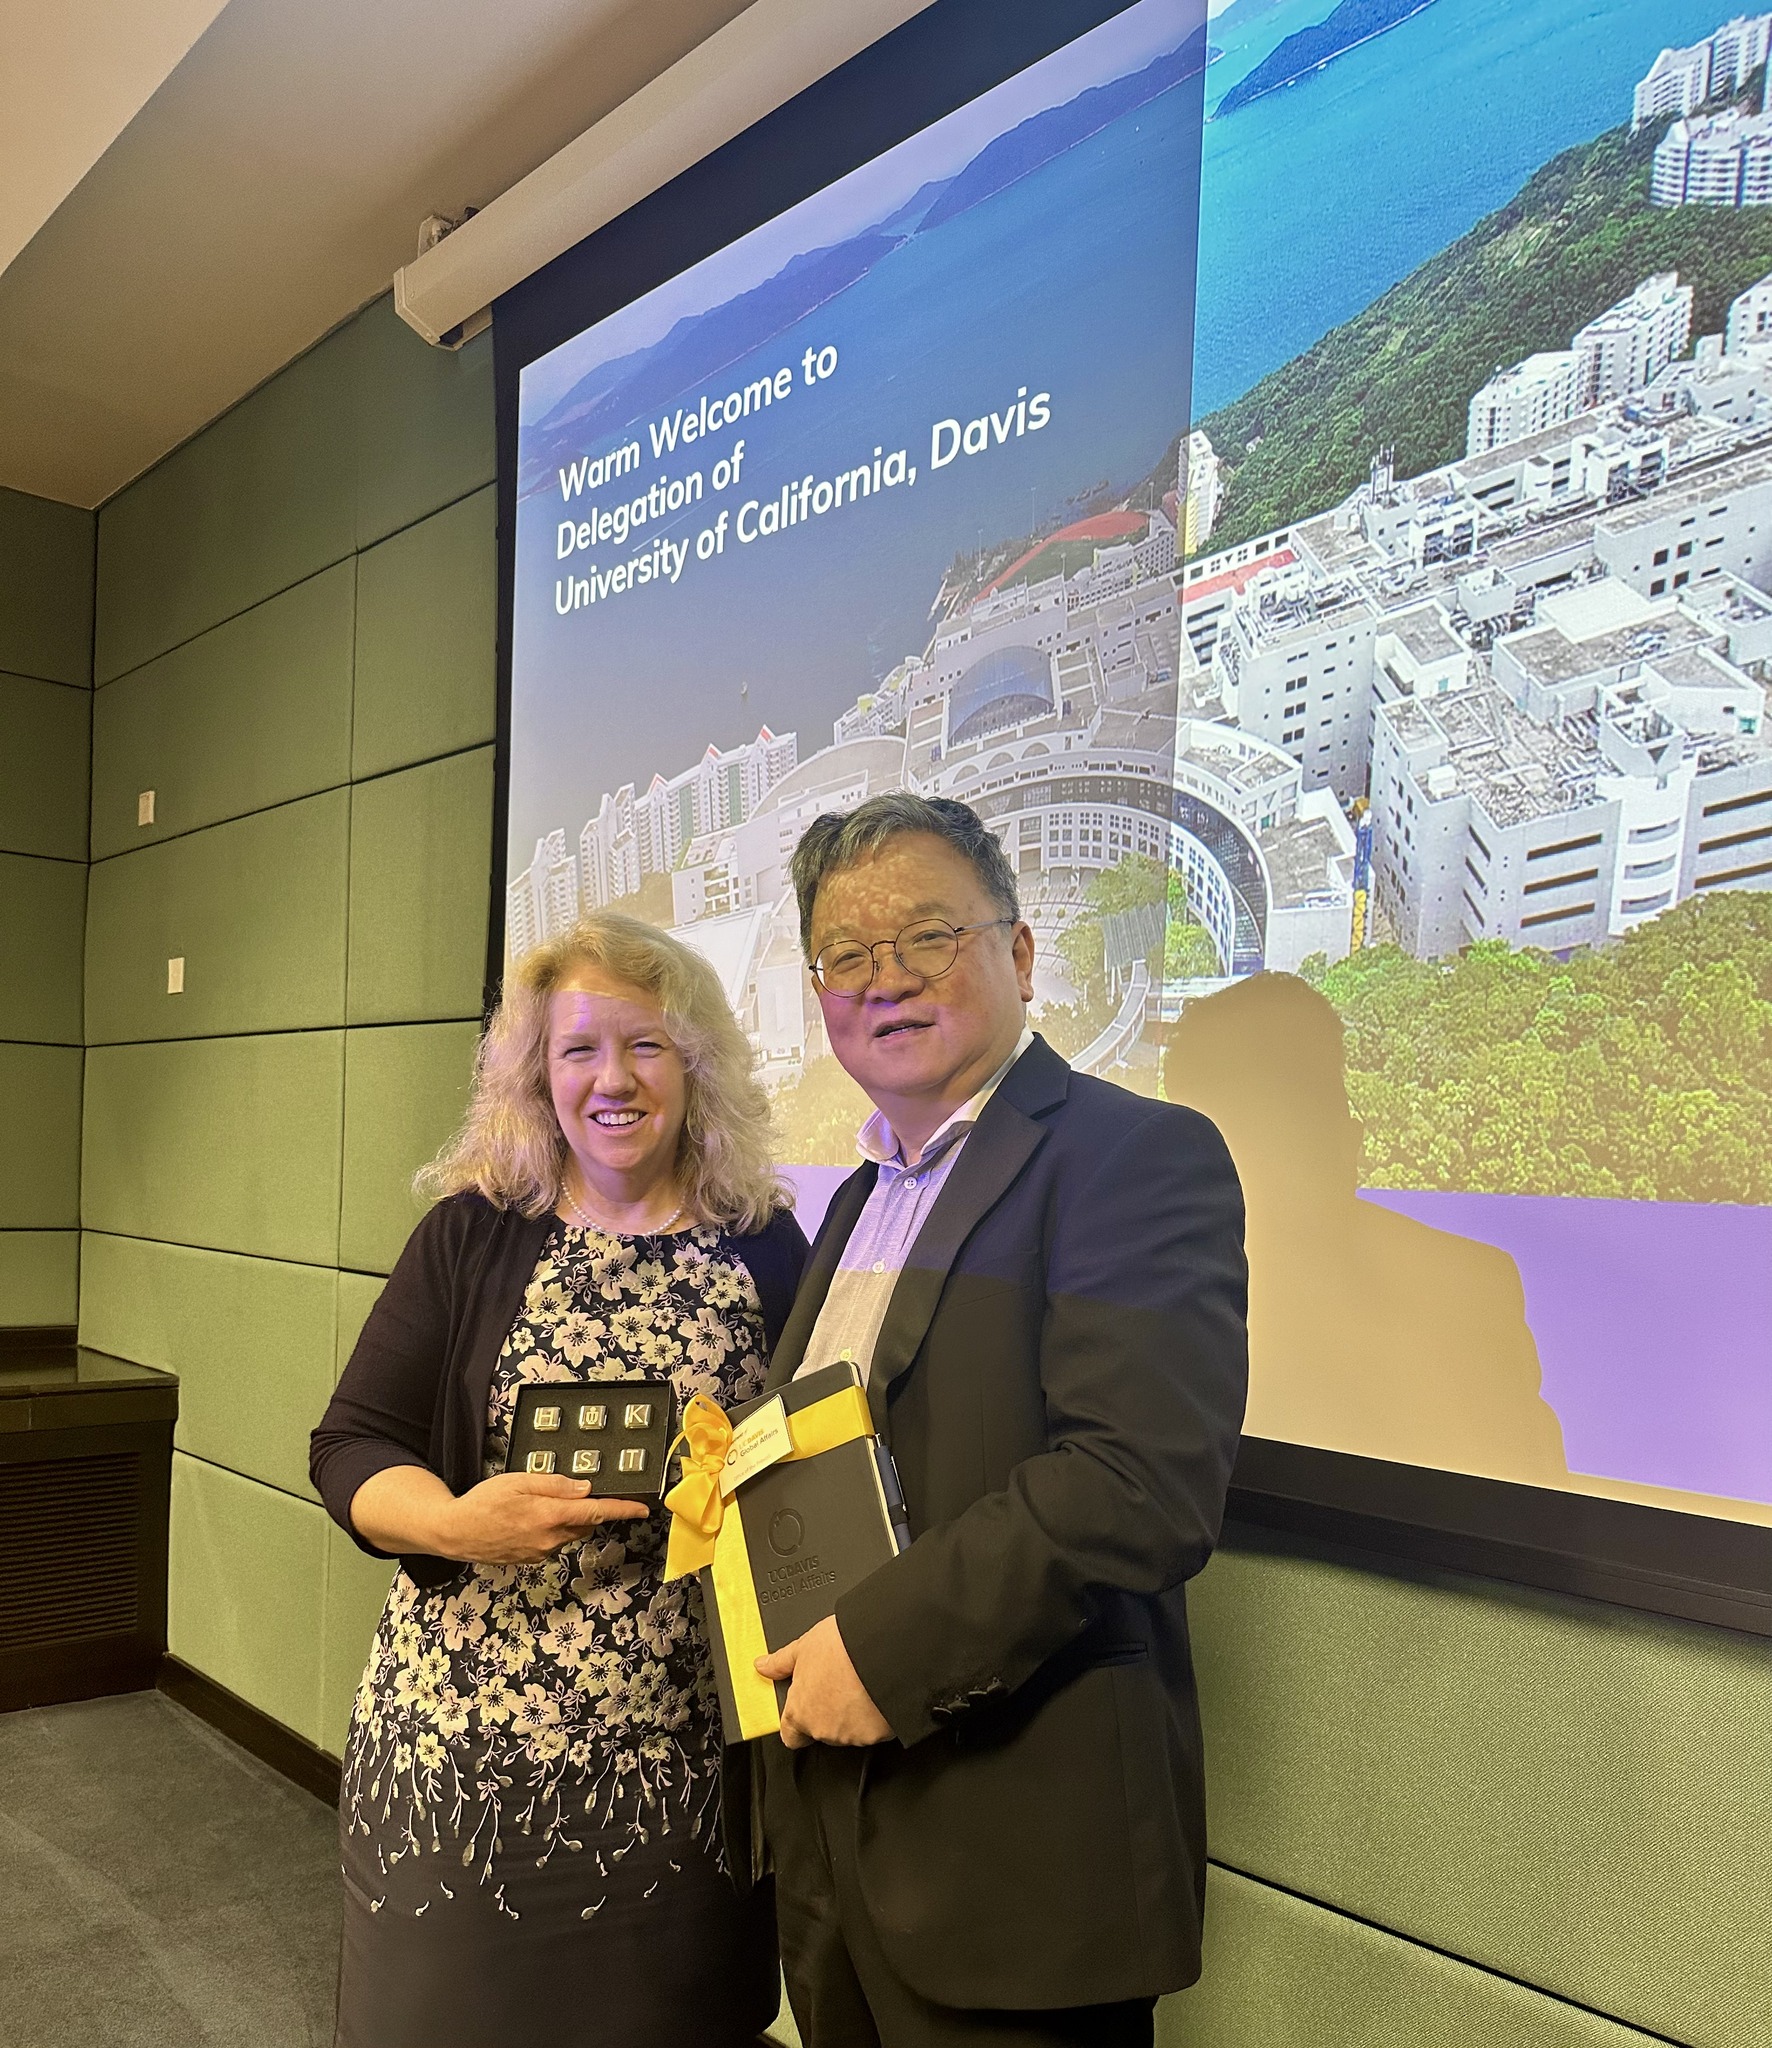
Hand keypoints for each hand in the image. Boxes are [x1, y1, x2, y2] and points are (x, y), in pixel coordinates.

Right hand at [441, 1471, 647, 1563]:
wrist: (455, 1533)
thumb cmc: (483, 1503)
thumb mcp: (518, 1481)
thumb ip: (555, 1484)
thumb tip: (585, 1488)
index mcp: (550, 1515)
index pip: (597, 1511)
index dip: (623, 1509)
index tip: (643, 1508)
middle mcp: (550, 1539)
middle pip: (586, 1522)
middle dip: (589, 1508)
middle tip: (572, 1492)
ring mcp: (541, 1552)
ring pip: (570, 1532)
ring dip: (569, 1518)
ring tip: (540, 1504)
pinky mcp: (532, 1559)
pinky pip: (553, 1542)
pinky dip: (552, 1529)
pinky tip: (529, 1520)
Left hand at [756, 1615, 892, 1748]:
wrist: (880, 1649)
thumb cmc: (841, 1647)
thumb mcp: (804, 1646)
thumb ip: (780, 1662)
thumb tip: (762, 1666)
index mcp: (799, 1711)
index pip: (790, 1735)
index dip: (796, 1723)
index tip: (804, 1707)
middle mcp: (822, 1729)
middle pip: (821, 1729)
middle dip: (829, 1711)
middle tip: (839, 1684)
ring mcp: (850, 1735)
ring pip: (848, 1730)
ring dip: (852, 1714)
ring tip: (859, 1685)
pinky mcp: (876, 1736)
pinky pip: (873, 1729)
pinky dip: (874, 1717)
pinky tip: (876, 1693)